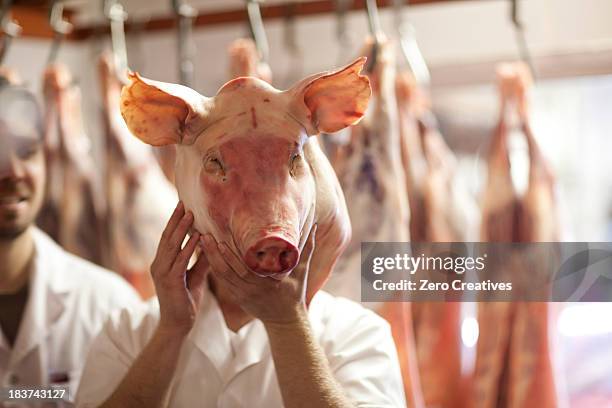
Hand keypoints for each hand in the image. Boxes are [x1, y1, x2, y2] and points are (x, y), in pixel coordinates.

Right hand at [151, 201, 207, 335]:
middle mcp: (158, 265)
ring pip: (172, 246)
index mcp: (162, 263)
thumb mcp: (195, 276)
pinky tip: (197, 237)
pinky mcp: (169, 282)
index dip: (174, 221)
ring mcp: (162, 273)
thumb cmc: (186, 301)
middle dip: (176, 220)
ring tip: (190, 214)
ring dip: (182, 229)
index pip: (168, 238)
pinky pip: (180, 261)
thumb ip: (201, 261)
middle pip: (167, 237)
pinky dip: (188, 248)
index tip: (182, 206)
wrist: (178, 324)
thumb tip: (211, 244)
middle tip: (184, 203)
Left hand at [204, 225, 316, 324]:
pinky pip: (222, 282)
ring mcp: (242, 295)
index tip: (221, 239)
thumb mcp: (302, 273)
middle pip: (227, 271)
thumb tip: (315, 226)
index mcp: (266, 284)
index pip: (244, 268)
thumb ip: (307, 249)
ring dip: (210, 259)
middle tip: (204, 235)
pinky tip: (206, 255)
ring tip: (202, 241)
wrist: (285, 321)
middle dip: (214, 253)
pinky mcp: (237, 298)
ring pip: (221, 276)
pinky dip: (213, 268)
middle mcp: (251, 290)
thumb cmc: (295, 294)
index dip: (230, 255)